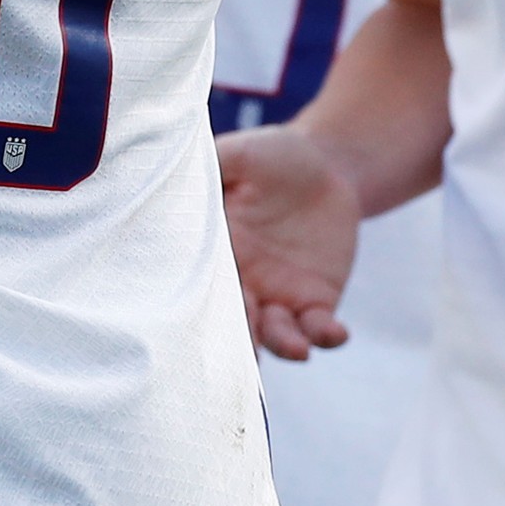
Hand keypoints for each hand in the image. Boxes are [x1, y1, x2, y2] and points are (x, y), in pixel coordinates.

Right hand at [218, 122, 357, 359]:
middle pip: (233, 322)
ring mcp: (276, 298)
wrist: (326, 164)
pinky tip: (336, 333)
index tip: (199, 319)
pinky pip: (318, 329)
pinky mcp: (315, 302)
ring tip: (296, 349)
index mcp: (214, 252)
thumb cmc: (271, 155)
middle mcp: (240, 283)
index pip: (200, 285)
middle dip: (238, 340)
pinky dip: (326, 337)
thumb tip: (168, 176)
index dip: (200, 304)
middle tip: (243, 351)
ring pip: (274, 336)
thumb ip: (209, 167)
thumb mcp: (237, 154)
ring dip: (282, 346)